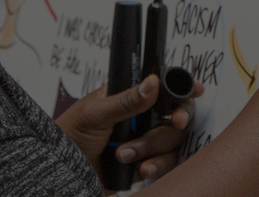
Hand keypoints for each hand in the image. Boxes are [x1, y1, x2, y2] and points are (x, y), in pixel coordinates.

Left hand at [56, 74, 205, 181]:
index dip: (181, 86)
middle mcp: (141, 117)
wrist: (62, 175)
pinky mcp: (146, 163)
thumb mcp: (95, 114)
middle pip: (174, 113)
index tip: (196, 89)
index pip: (162, 86)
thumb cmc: (70, 136)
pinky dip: (156, 166)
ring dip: (152, 146)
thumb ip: (125, 100)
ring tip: (125, 153)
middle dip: (176, 119)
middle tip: (175, 122)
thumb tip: (153, 82)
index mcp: (129, 96)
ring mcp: (145, 140)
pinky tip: (141, 169)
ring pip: (172, 140)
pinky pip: (166, 164)